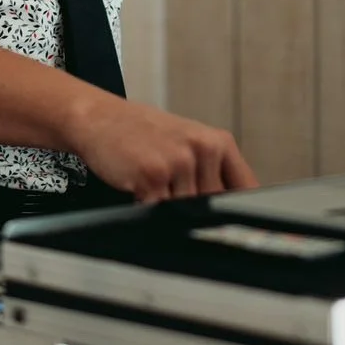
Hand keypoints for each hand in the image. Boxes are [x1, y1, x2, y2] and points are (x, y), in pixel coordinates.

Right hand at [65, 92, 258, 203]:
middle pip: (213, 206)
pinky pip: (160, 212)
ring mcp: (179, 161)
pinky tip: (139, 189)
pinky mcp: (153, 175)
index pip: (246, 189)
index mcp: (218, 142)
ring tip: (152, 186)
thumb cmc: (142, 132)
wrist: (98, 117)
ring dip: (168, 209)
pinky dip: (149, 209)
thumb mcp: (186, 143)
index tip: (238, 227)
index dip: (241, 212)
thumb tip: (232, 211)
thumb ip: (212, 172)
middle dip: (194, 211)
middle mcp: (203, 148)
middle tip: (171, 194)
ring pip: (186, 212)